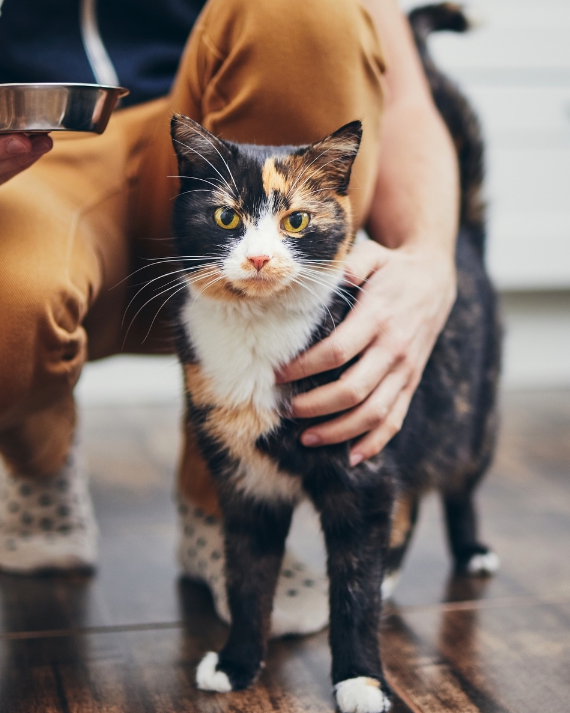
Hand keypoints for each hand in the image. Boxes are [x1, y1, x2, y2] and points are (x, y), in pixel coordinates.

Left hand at [277, 239, 455, 464]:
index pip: (336, 352)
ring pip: (374, 413)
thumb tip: (330, 277)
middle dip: (314, 406)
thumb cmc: (391, 268)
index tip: (277, 375)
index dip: (304, 368)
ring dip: (339, 431)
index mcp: (378, 318)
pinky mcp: (411, 382)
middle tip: (285, 410)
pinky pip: (395, 420)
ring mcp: (405, 370)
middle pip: (352, 390)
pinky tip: (351, 457)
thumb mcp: (371, 255)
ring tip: (307, 439)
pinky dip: (375, 443)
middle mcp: (394, 349)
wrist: (435, 278)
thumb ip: (350, 266)